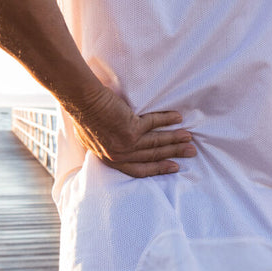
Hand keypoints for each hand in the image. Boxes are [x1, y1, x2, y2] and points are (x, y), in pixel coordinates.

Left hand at [67, 86, 196, 177]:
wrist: (82, 100)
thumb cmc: (83, 115)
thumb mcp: (92, 139)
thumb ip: (106, 147)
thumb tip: (115, 148)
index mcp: (109, 159)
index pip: (138, 170)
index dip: (157, 169)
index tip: (173, 167)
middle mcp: (119, 155)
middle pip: (152, 157)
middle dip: (173, 154)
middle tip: (190, 152)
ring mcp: (126, 144)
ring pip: (156, 142)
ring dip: (175, 140)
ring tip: (189, 137)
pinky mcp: (131, 129)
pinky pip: (154, 124)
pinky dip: (167, 120)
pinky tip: (177, 119)